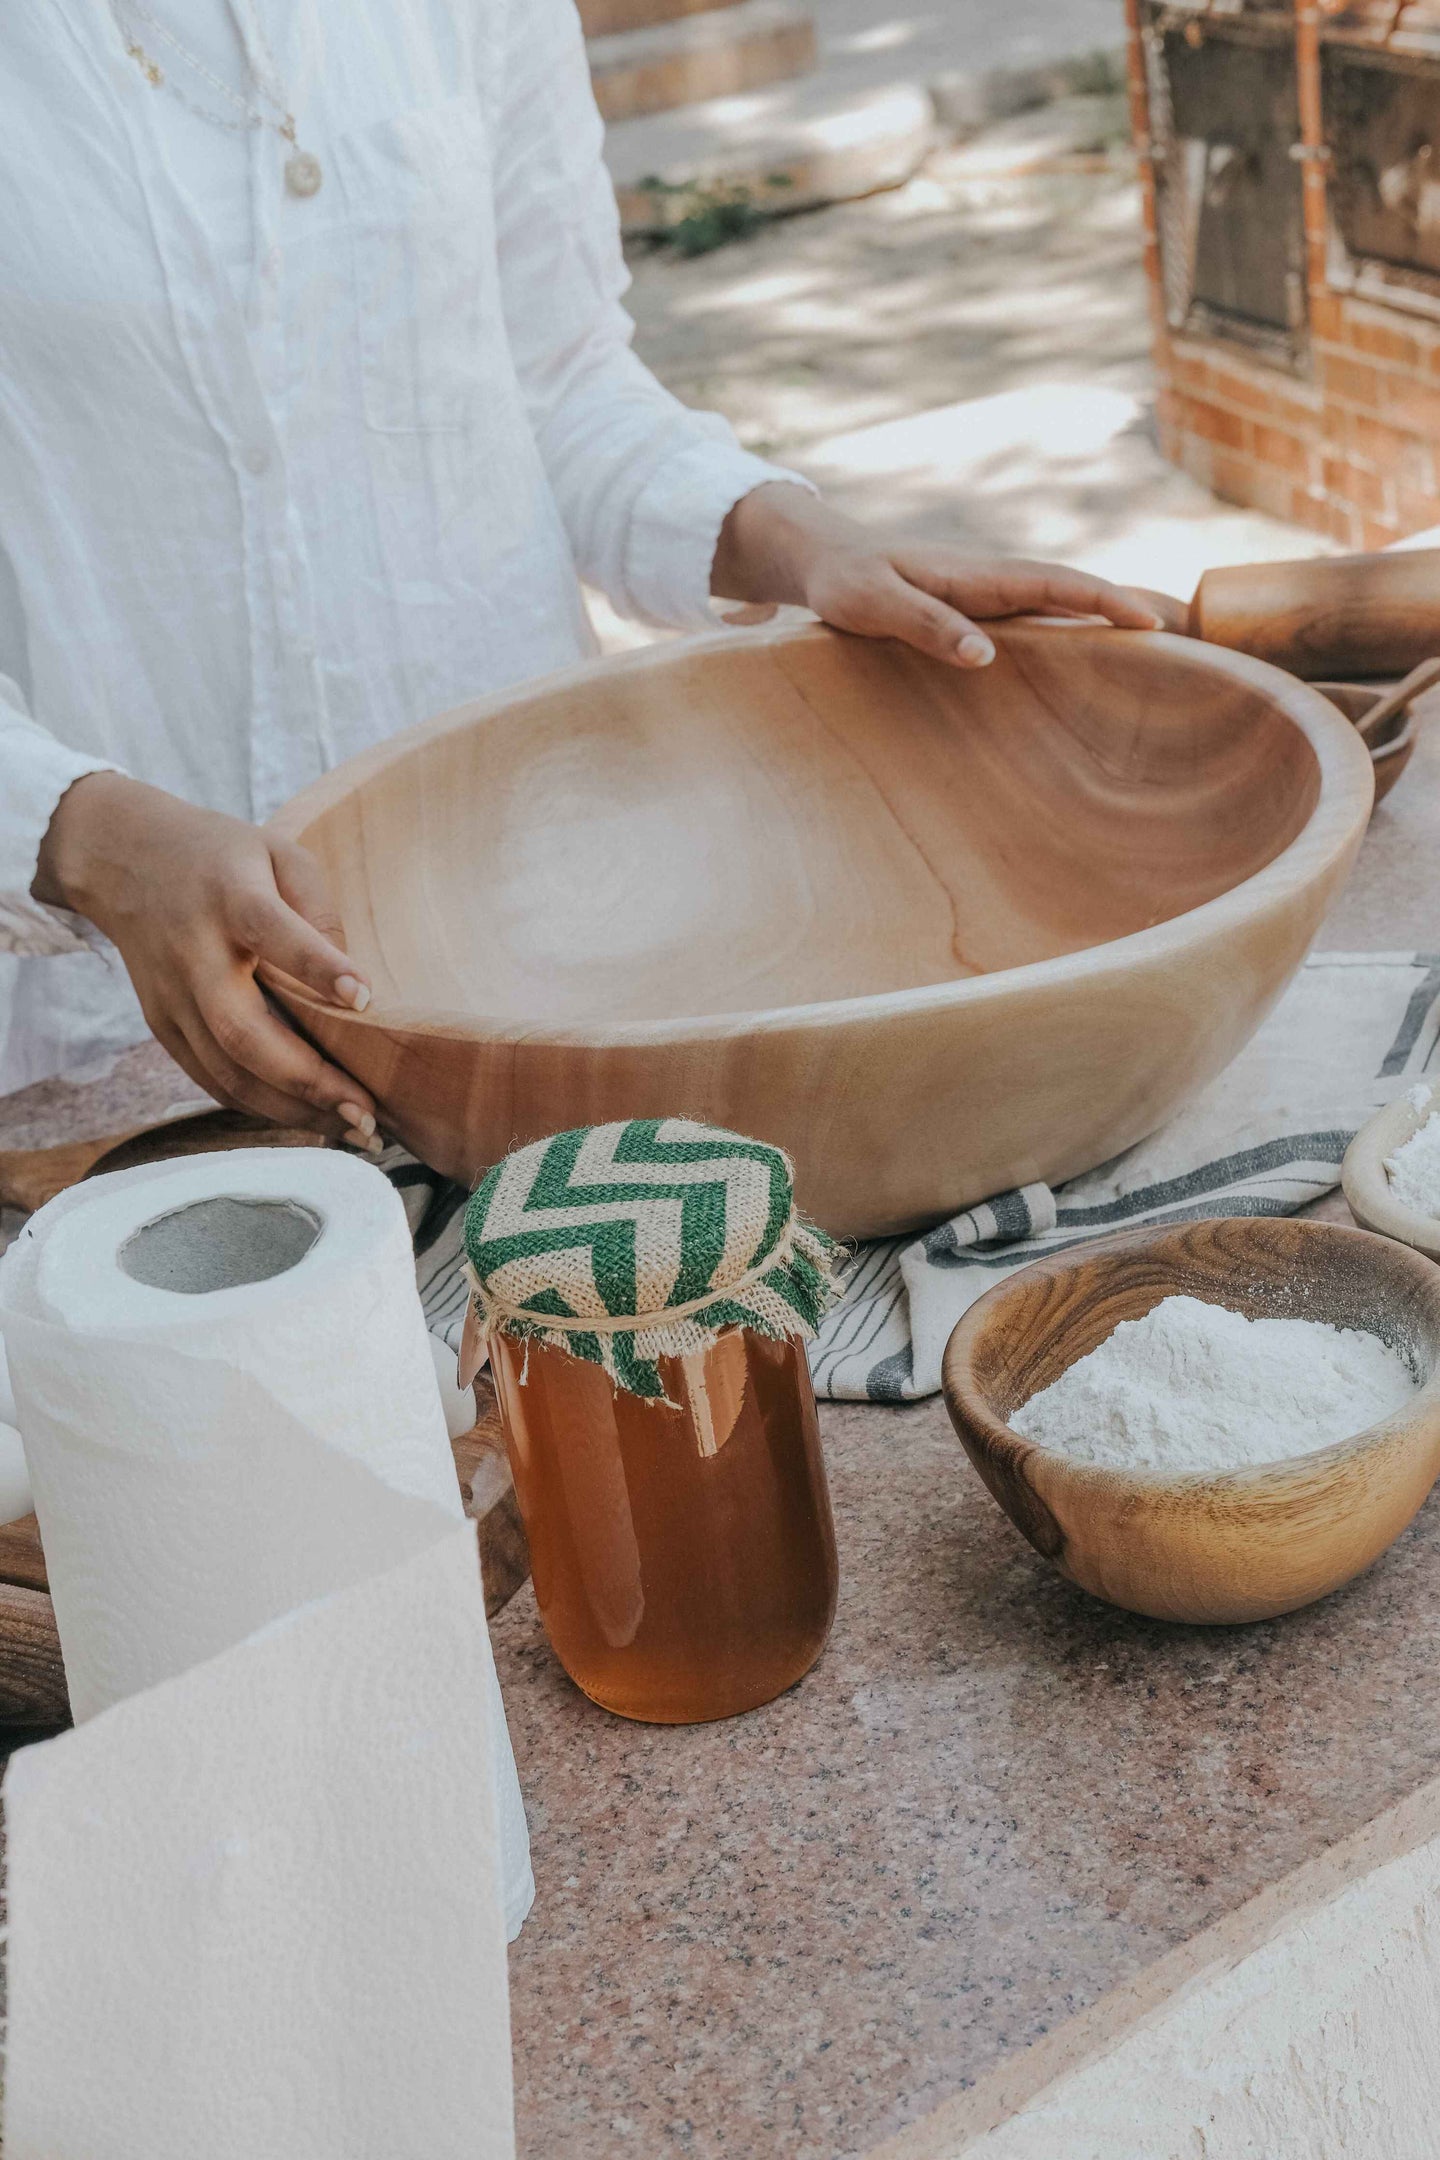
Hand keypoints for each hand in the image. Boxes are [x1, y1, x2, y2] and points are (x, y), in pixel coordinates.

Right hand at [34, 772, 380, 1148]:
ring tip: (352, 1129)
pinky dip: (261, 1107)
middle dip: (307, 1079)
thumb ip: (319, 907)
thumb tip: (354, 984)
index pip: (272, 932)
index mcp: (229, 897)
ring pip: (228, 1071)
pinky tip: (308, 1118)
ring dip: (292, 1109)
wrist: (122, 860)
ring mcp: (172, 997)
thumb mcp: (278, 852)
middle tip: (366, 1111)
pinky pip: (212, 1080)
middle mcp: (194, 954)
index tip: (365, 998)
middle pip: (243, 1030)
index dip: (317, 967)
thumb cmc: (220, 856)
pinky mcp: (163, 1026)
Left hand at [712, 484, 1169, 666]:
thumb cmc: (843, 581)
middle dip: (1125, 608)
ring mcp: (985, 593)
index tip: (1152, 623)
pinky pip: (1032, 618)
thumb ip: (926, 627)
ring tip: (1151, 651)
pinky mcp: (974, 608)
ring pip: (1057, 604)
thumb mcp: (873, 605)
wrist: (821, 557)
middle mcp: (990, 579)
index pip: (1056, 584)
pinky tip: (1084, 659)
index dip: (1106, 601)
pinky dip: (1067, 629)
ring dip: (1101, 620)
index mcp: (974, 574)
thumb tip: (986, 657)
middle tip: (1182, 639)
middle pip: (1071, 591)